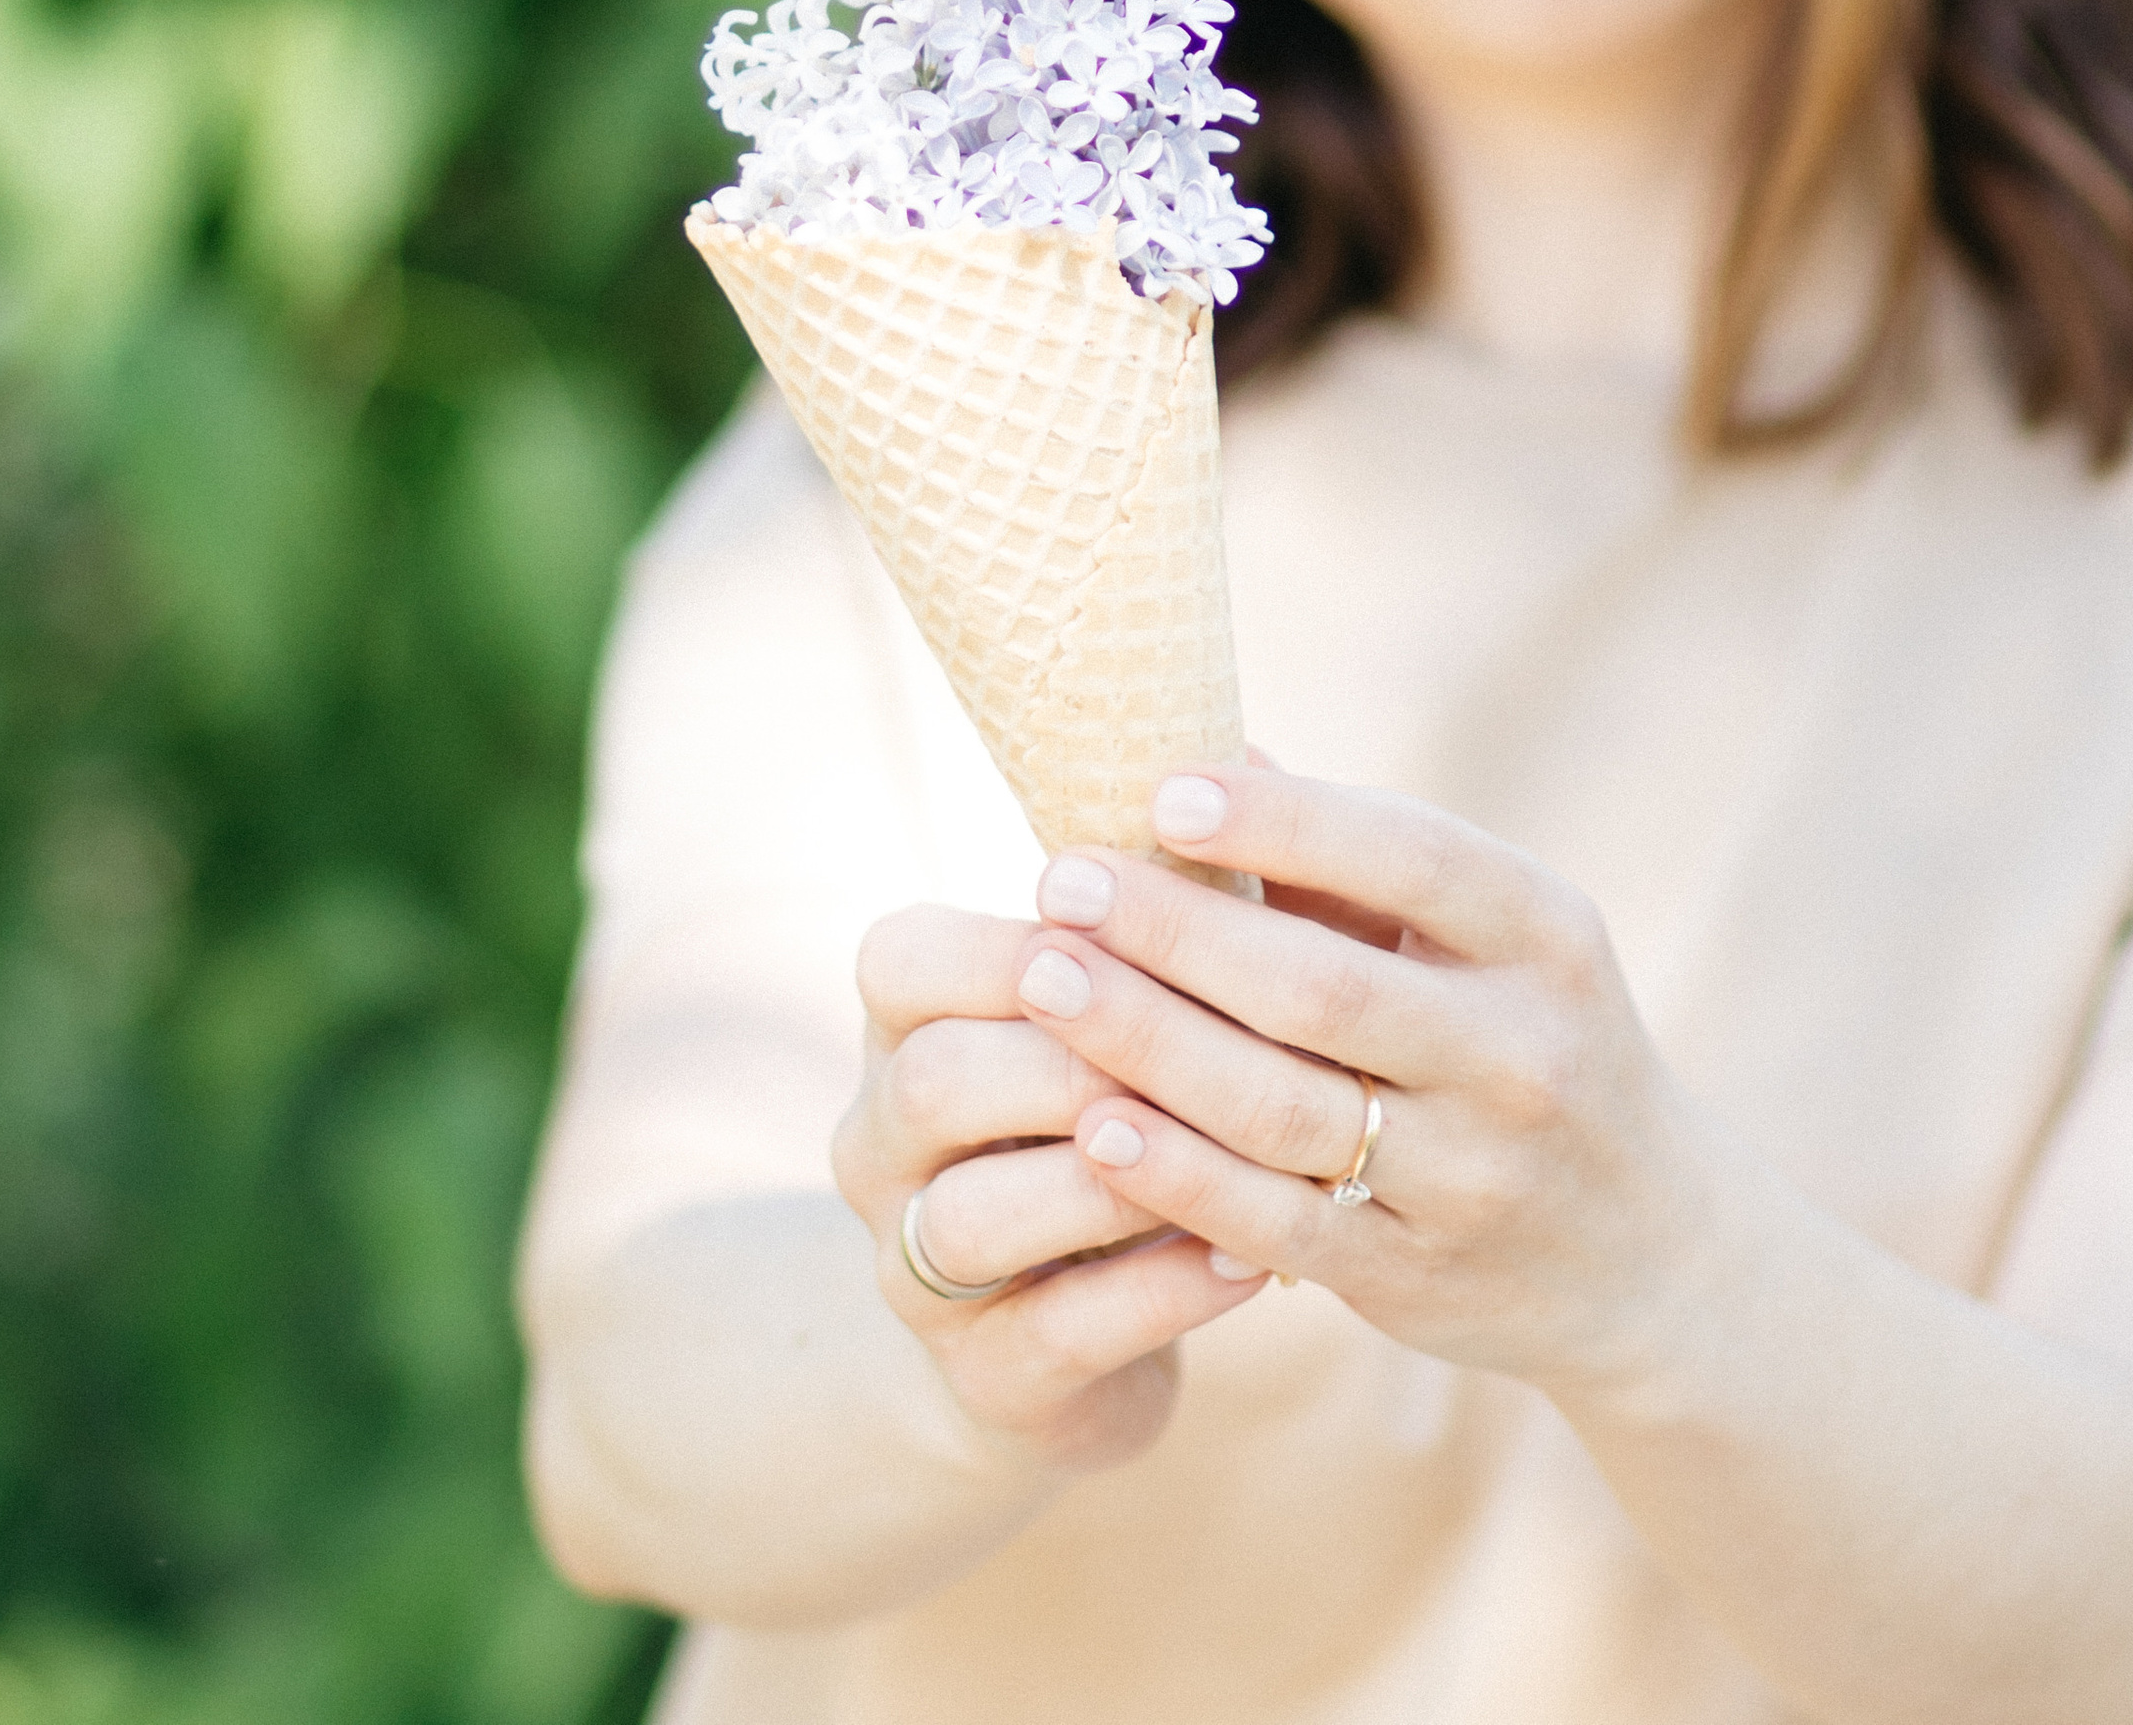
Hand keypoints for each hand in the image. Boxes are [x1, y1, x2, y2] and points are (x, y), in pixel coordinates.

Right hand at [831, 900, 1271, 1474]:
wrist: (1064, 1336)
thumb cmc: (1107, 1110)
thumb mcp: (1104, 1012)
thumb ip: (1151, 912)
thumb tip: (1249, 756)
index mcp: (898, 1031)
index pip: (906, 959)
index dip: (1020, 940)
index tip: (1136, 928)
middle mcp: (878, 1146)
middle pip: (935, 1078)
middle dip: (1078, 1056)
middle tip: (1207, 1045)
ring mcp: (915, 1270)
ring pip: (976, 1215)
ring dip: (1116, 1179)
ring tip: (1238, 1156)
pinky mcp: (983, 1377)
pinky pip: (1060, 1333)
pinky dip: (1164, 1292)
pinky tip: (1254, 1258)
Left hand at [1009, 763, 1718, 1397]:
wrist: (1649, 1254)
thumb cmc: (1529, 1041)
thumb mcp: (1494, 939)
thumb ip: (1359, 858)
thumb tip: (1215, 746)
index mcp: (1547, 935)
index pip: (1408, 856)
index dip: (1282, 820)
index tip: (1161, 789)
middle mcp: (1523, 1054)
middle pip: (1320, 987)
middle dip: (1173, 930)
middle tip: (1058, 879)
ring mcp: (1474, 1177)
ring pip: (1281, 1108)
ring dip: (1144, 1042)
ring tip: (1042, 980)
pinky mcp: (1418, 1279)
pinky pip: (1275, 1221)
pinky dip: (1177, 1174)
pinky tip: (1094, 1121)